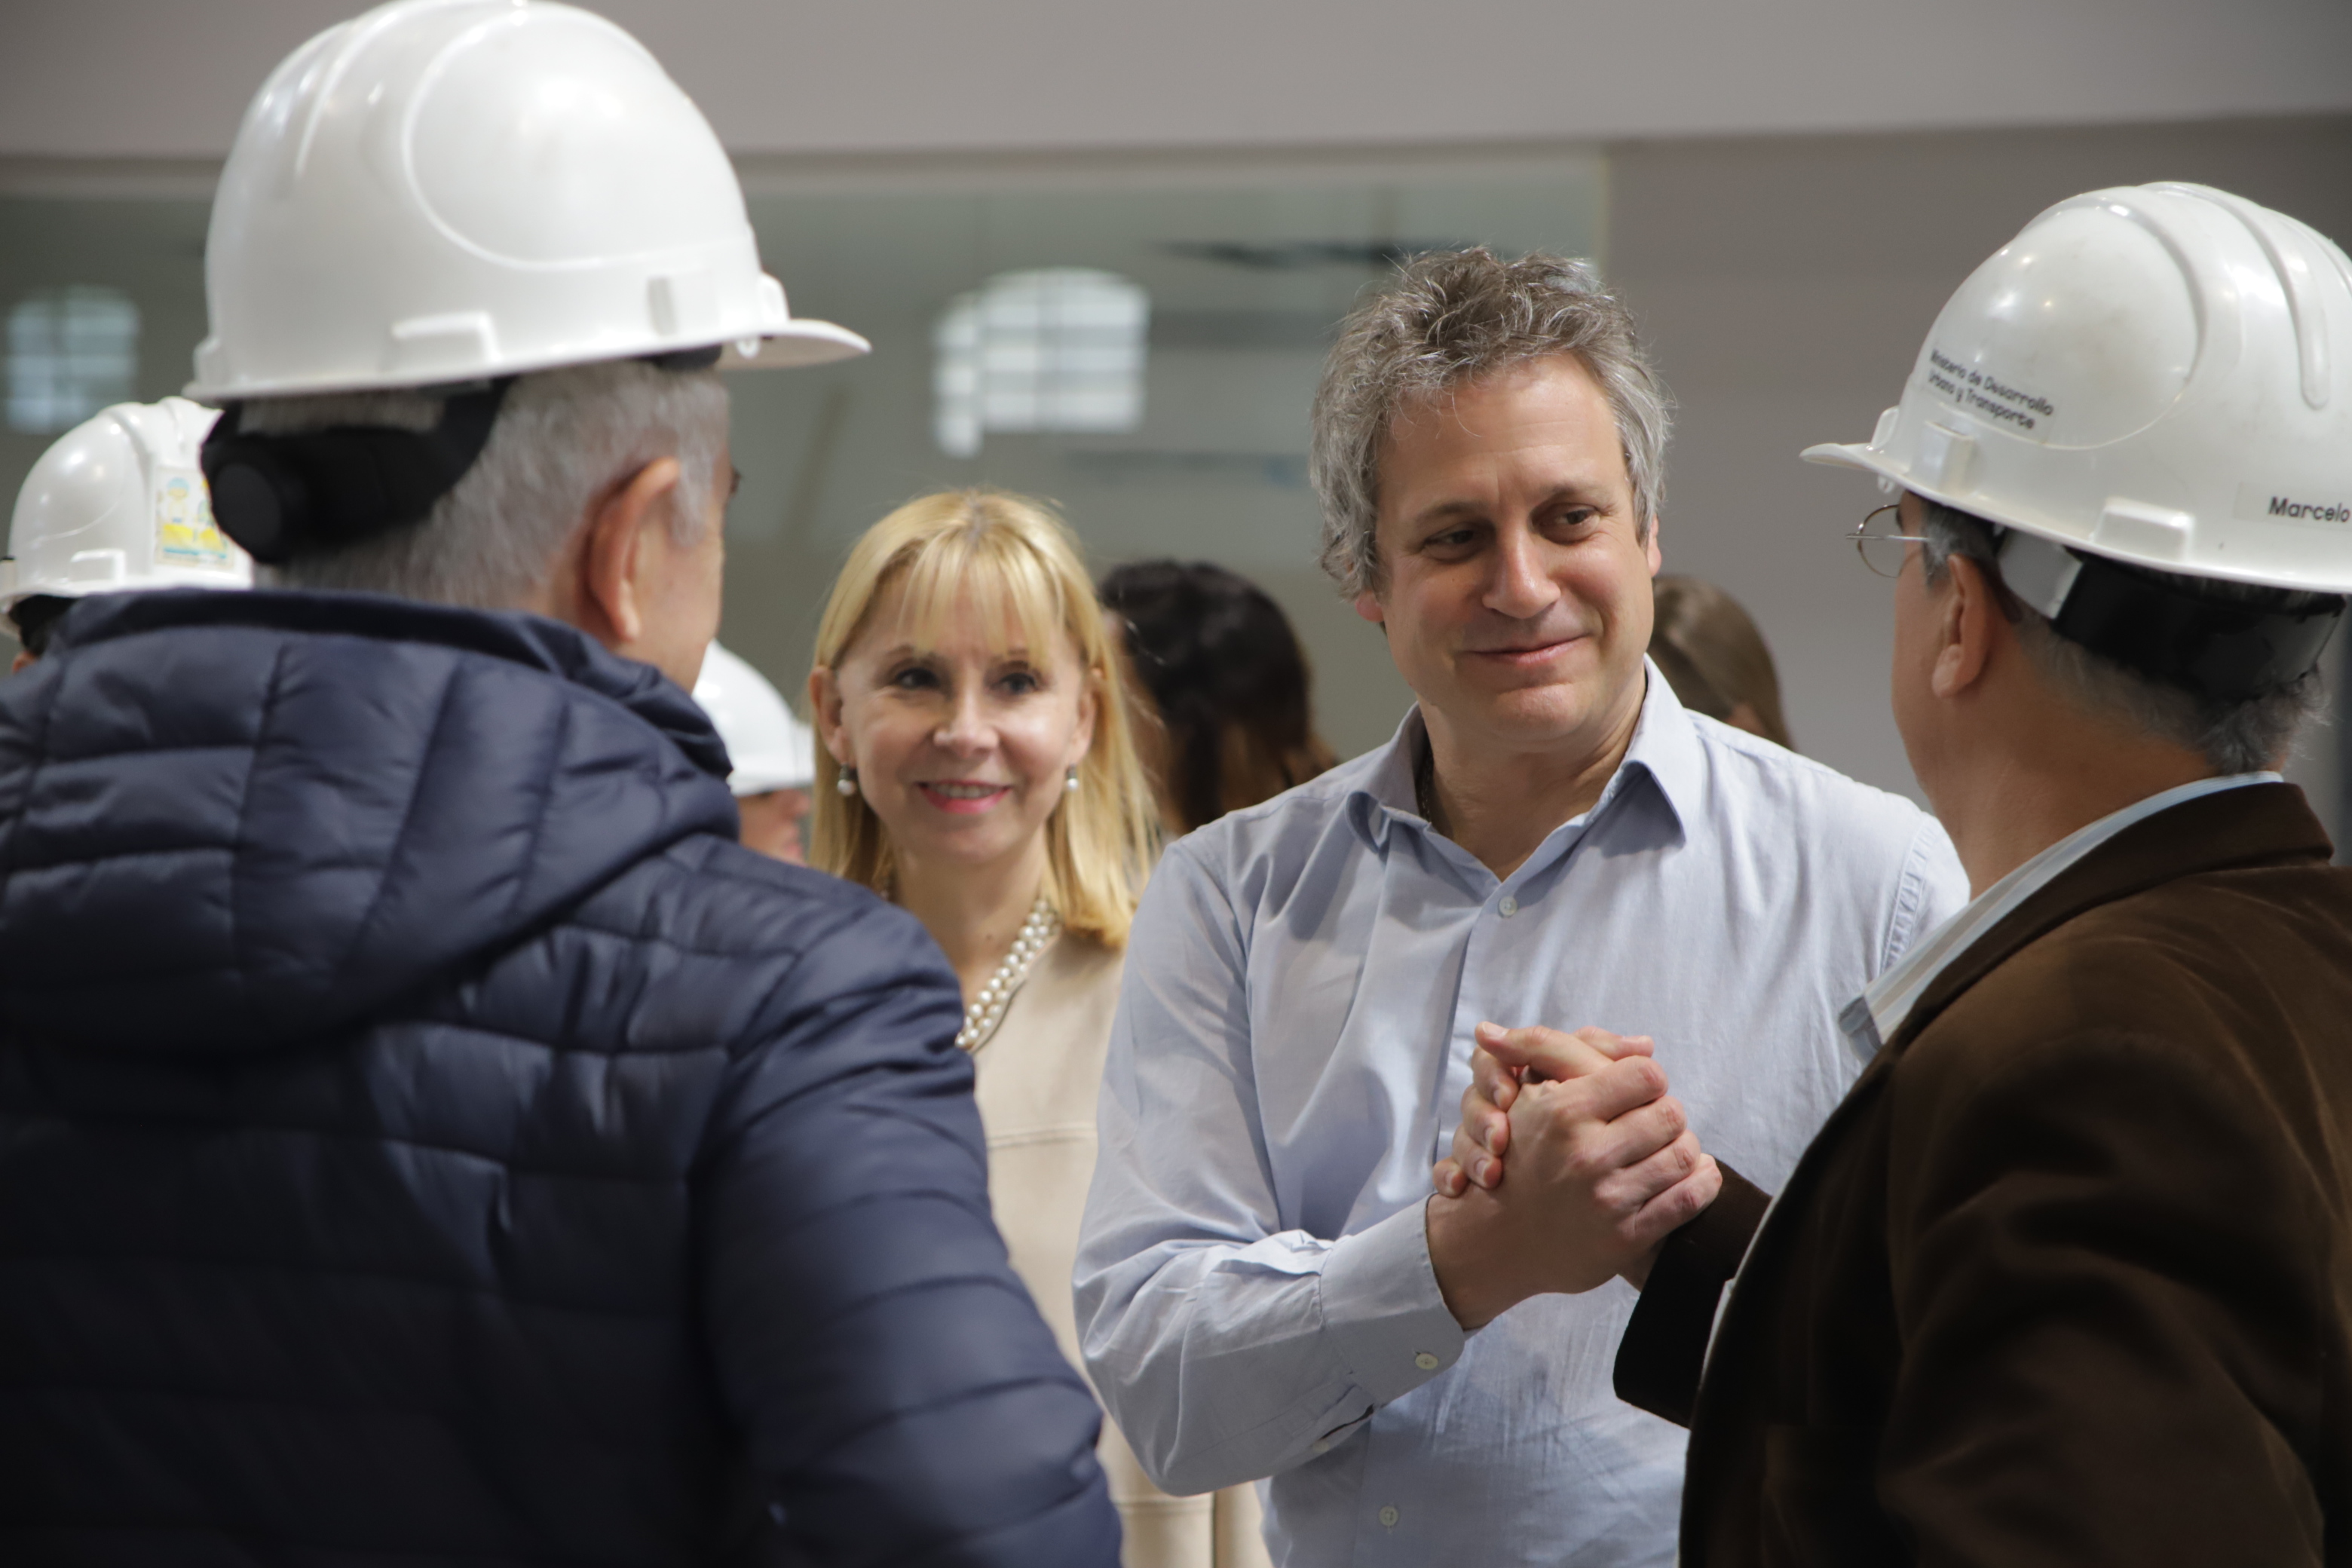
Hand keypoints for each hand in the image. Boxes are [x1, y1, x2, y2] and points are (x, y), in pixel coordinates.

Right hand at [1424, 1036, 1717, 1328]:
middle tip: (1652, 1124)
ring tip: (1665, 1150)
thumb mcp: (1529, 1093)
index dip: (1647, 1080)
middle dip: (1666, 1115)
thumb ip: (1576, 1053)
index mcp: (1563, 1112)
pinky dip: (1701, 1182)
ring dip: (1684, 1149)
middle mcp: (1585, 1155)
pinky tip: (1689, 1176)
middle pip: (1672, 1113)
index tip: (1637, 1092)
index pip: (1646, 1074)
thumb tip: (1646, 1043)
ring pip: (1686, 1154)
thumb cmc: (1521, 1155)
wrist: (1499, 1238)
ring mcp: (1607, 1200)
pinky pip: (1689, 1199)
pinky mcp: (1626, 1238)